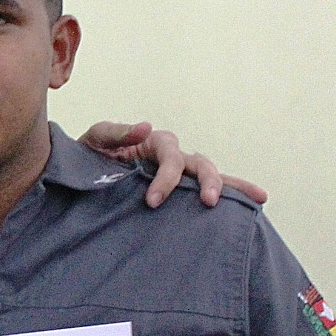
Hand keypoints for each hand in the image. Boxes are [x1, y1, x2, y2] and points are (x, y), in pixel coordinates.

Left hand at [79, 121, 269, 208]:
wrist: (78, 177)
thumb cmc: (88, 155)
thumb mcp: (96, 138)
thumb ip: (118, 132)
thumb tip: (147, 127)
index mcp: (155, 143)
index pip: (171, 157)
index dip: (166, 178)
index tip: (152, 201)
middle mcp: (172, 156)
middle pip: (200, 164)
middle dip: (208, 181)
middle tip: (208, 202)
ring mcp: (178, 174)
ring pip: (211, 176)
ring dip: (231, 187)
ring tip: (257, 200)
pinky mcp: (177, 192)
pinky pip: (203, 192)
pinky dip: (230, 198)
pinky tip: (251, 208)